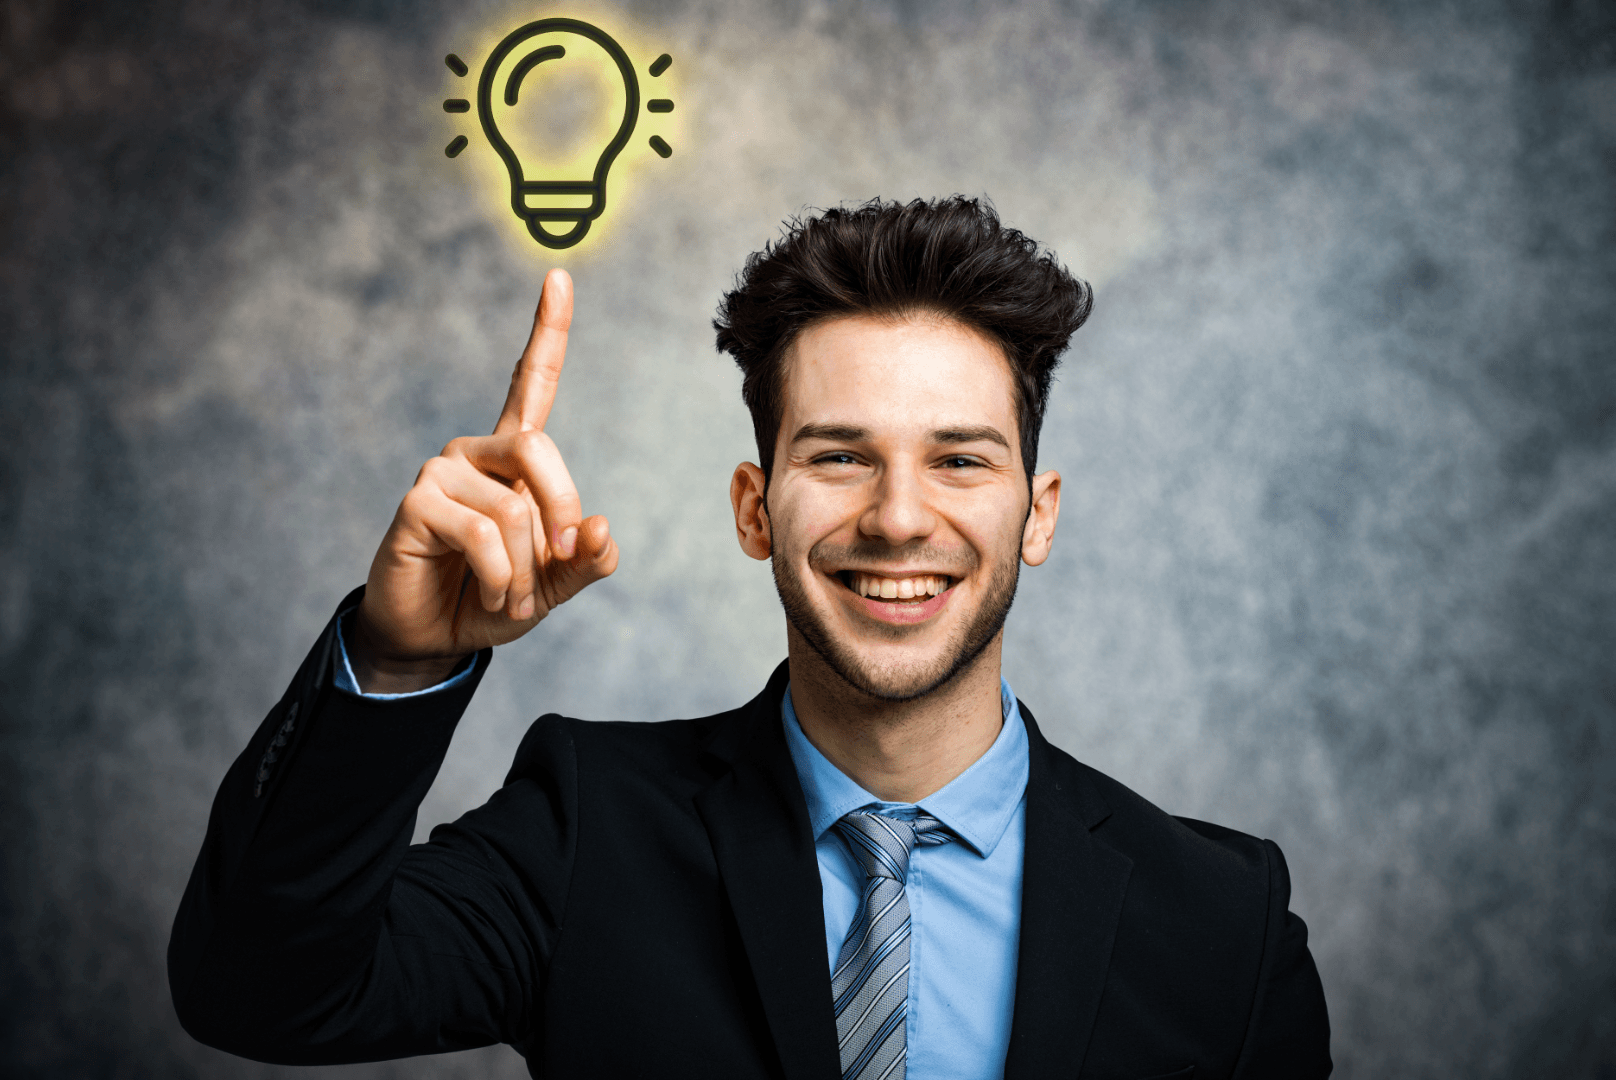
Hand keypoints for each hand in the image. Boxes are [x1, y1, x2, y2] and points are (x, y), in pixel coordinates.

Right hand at [350, 269, 618, 692]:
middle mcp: (477, 452)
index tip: (559, 278)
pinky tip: (490, 592)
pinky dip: (500, 578)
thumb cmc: (493, 598)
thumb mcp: (555, 583)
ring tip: (509, 593)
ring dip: (525, 569)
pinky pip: (484, 535)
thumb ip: (587, 558)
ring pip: (514, 509)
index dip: (547, 331)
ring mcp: (443, 472)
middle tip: (561, 559)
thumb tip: (600, 528)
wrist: (436, 637)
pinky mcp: (417, 503)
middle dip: (562, 512)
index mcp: (515, 457)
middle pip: (540, 451)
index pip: (533, 382)